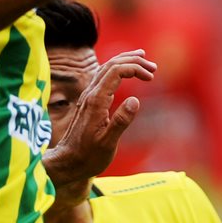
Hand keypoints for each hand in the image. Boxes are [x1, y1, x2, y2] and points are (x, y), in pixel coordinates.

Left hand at [44, 50, 154, 188]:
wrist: (68, 162)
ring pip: (105, 69)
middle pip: (111, 65)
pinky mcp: (89, 102)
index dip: (134, 68)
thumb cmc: (88, 156)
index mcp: (96, 101)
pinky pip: (103, 77)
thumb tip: (135, 100)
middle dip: (133, 61)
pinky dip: (117, 70)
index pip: (115, 71)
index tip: (150, 77)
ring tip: (142, 60)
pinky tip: (125, 73)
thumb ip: (121, 121)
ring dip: (124, 62)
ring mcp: (88, 97)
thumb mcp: (108, 143)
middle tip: (152, 67)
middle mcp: (90, 95)